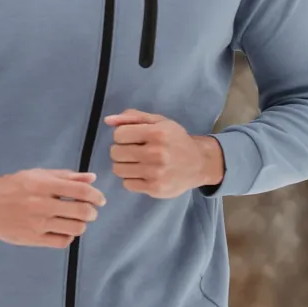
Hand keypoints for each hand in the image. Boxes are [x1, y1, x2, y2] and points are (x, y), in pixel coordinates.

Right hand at [0, 169, 105, 247]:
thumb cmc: (13, 186)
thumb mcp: (37, 175)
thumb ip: (65, 177)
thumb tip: (92, 178)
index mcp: (43, 185)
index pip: (81, 192)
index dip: (96, 196)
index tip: (100, 200)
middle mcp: (41, 204)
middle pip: (82, 212)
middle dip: (92, 212)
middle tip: (89, 212)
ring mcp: (37, 223)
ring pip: (76, 229)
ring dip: (82, 225)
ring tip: (76, 221)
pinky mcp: (32, 238)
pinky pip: (62, 241)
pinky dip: (68, 236)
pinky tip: (63, 230)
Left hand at [105, 109, 224, 197]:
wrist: (199, 163)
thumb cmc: (175, 139)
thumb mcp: (158, 122)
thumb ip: (132, 117)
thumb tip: (108, 120)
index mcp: (157, 133)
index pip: (118, 135)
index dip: (123, 136)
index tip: (133, 138)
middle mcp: (156, 153)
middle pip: (115, 153)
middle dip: (122, 150)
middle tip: (135, 151)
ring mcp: (156, 173)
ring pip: (118, 169)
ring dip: (124, 165)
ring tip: (138, 162)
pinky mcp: (155, 189)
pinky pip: (127, 184)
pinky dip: (132, 179)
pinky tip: (143, 174)